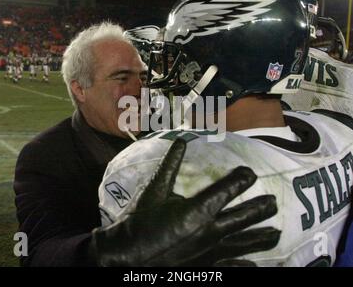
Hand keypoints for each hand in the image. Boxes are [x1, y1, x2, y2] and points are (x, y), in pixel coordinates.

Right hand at [90, 138, 279, 265]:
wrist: (130, 256)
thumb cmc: (142, 221)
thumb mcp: (156, 191)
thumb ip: (170, 165)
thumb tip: (179, 141)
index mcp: (199, 209)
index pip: (228, 190)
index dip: (242, 179)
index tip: (251, 173)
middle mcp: (211, 230)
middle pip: (244, 218)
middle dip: (261, 209)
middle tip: (273, 203)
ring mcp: (212, 251)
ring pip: (245, 243)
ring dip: (262, 237)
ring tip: (277, 234)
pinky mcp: (207, 266)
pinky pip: (232, 266)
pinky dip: (244, 265)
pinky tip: (255, 265)